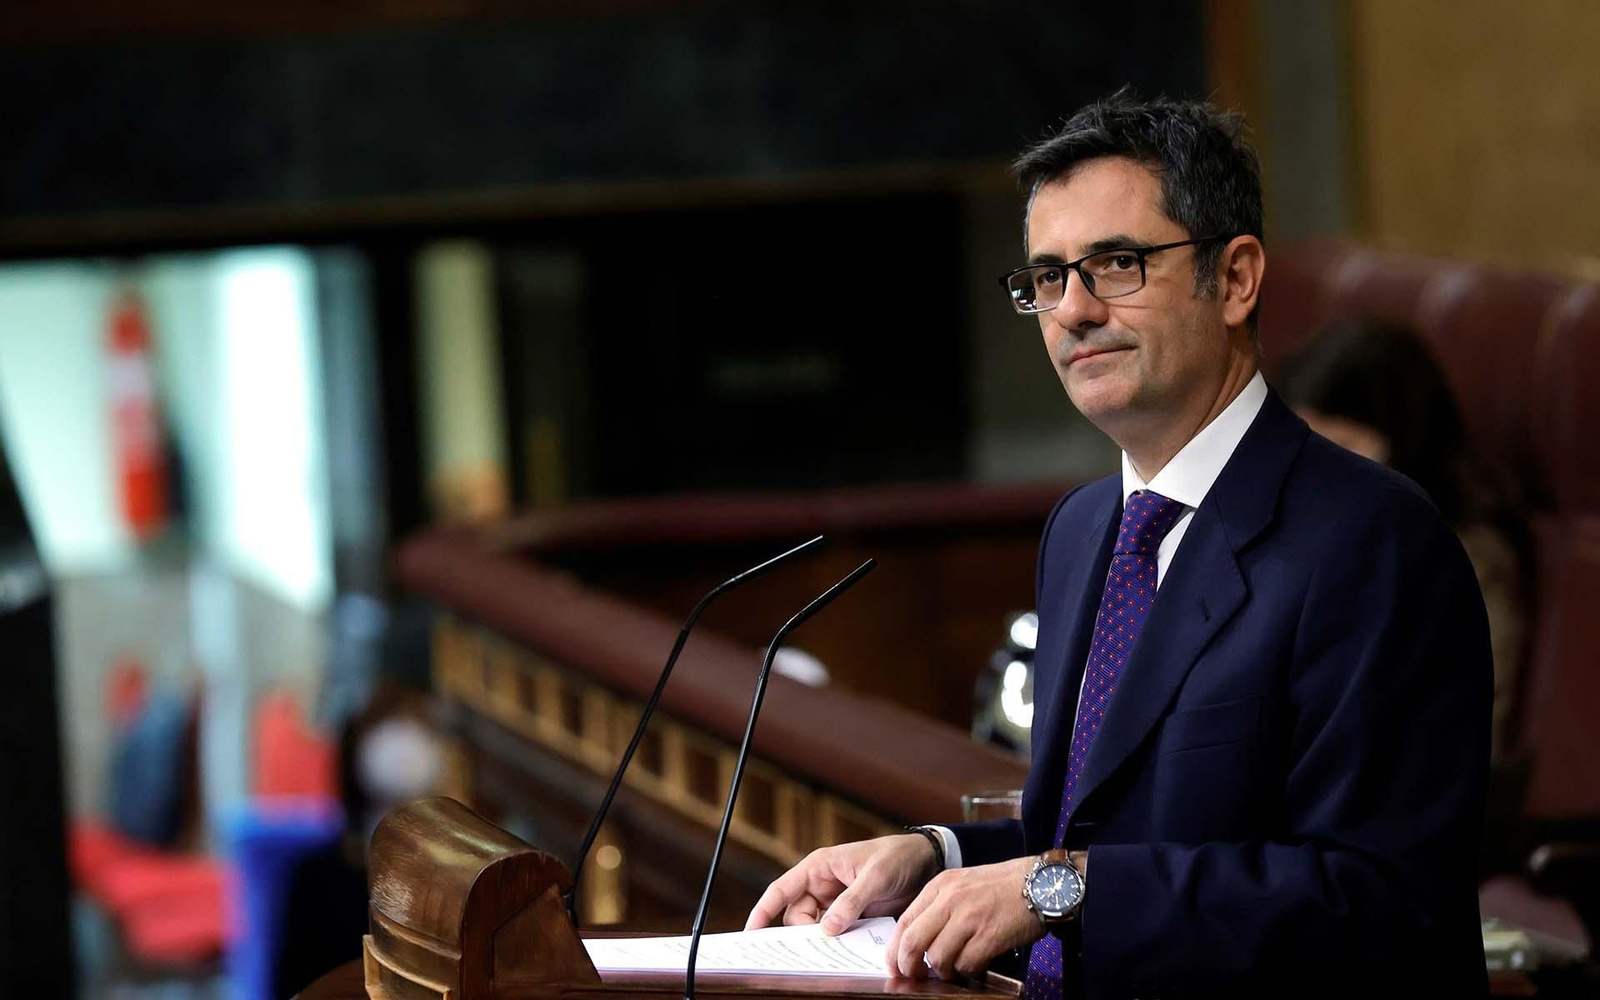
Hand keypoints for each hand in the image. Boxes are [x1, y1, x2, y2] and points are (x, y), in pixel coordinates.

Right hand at [745, 834, 940, 932]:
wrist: (926, 862)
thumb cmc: (896, 857)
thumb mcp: (875, 876)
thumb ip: (851, 901)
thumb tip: (827, 929)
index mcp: (819, 867)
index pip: (781, 889)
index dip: (763, 910)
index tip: (751, 932)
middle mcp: (822, 886)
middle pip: (797, 917)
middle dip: (803, 933)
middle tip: (821, 946)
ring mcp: (836, 903)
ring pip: (815, 929)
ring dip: (824, 940)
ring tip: (840, 948)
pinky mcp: (851, 916)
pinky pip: (836, 934)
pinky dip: (839, 943)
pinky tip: (850, 949)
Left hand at [886, 856, 1044, 979]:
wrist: (1040, 882)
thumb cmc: (1002, 886)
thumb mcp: (963, 885)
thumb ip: (940, 907)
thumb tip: (919, 942)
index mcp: (940, 886)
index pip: (904, 921)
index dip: (895, 950)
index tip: (896, 965)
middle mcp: (950, 899)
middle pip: (912, 942)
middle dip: (909, 967)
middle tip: (915, 977)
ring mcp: (969, 917)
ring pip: (937, 958)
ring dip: (944, 971)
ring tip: (955, 969)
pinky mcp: (990, 935)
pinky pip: (966, 965)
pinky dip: (967, 972)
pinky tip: (976, 966)